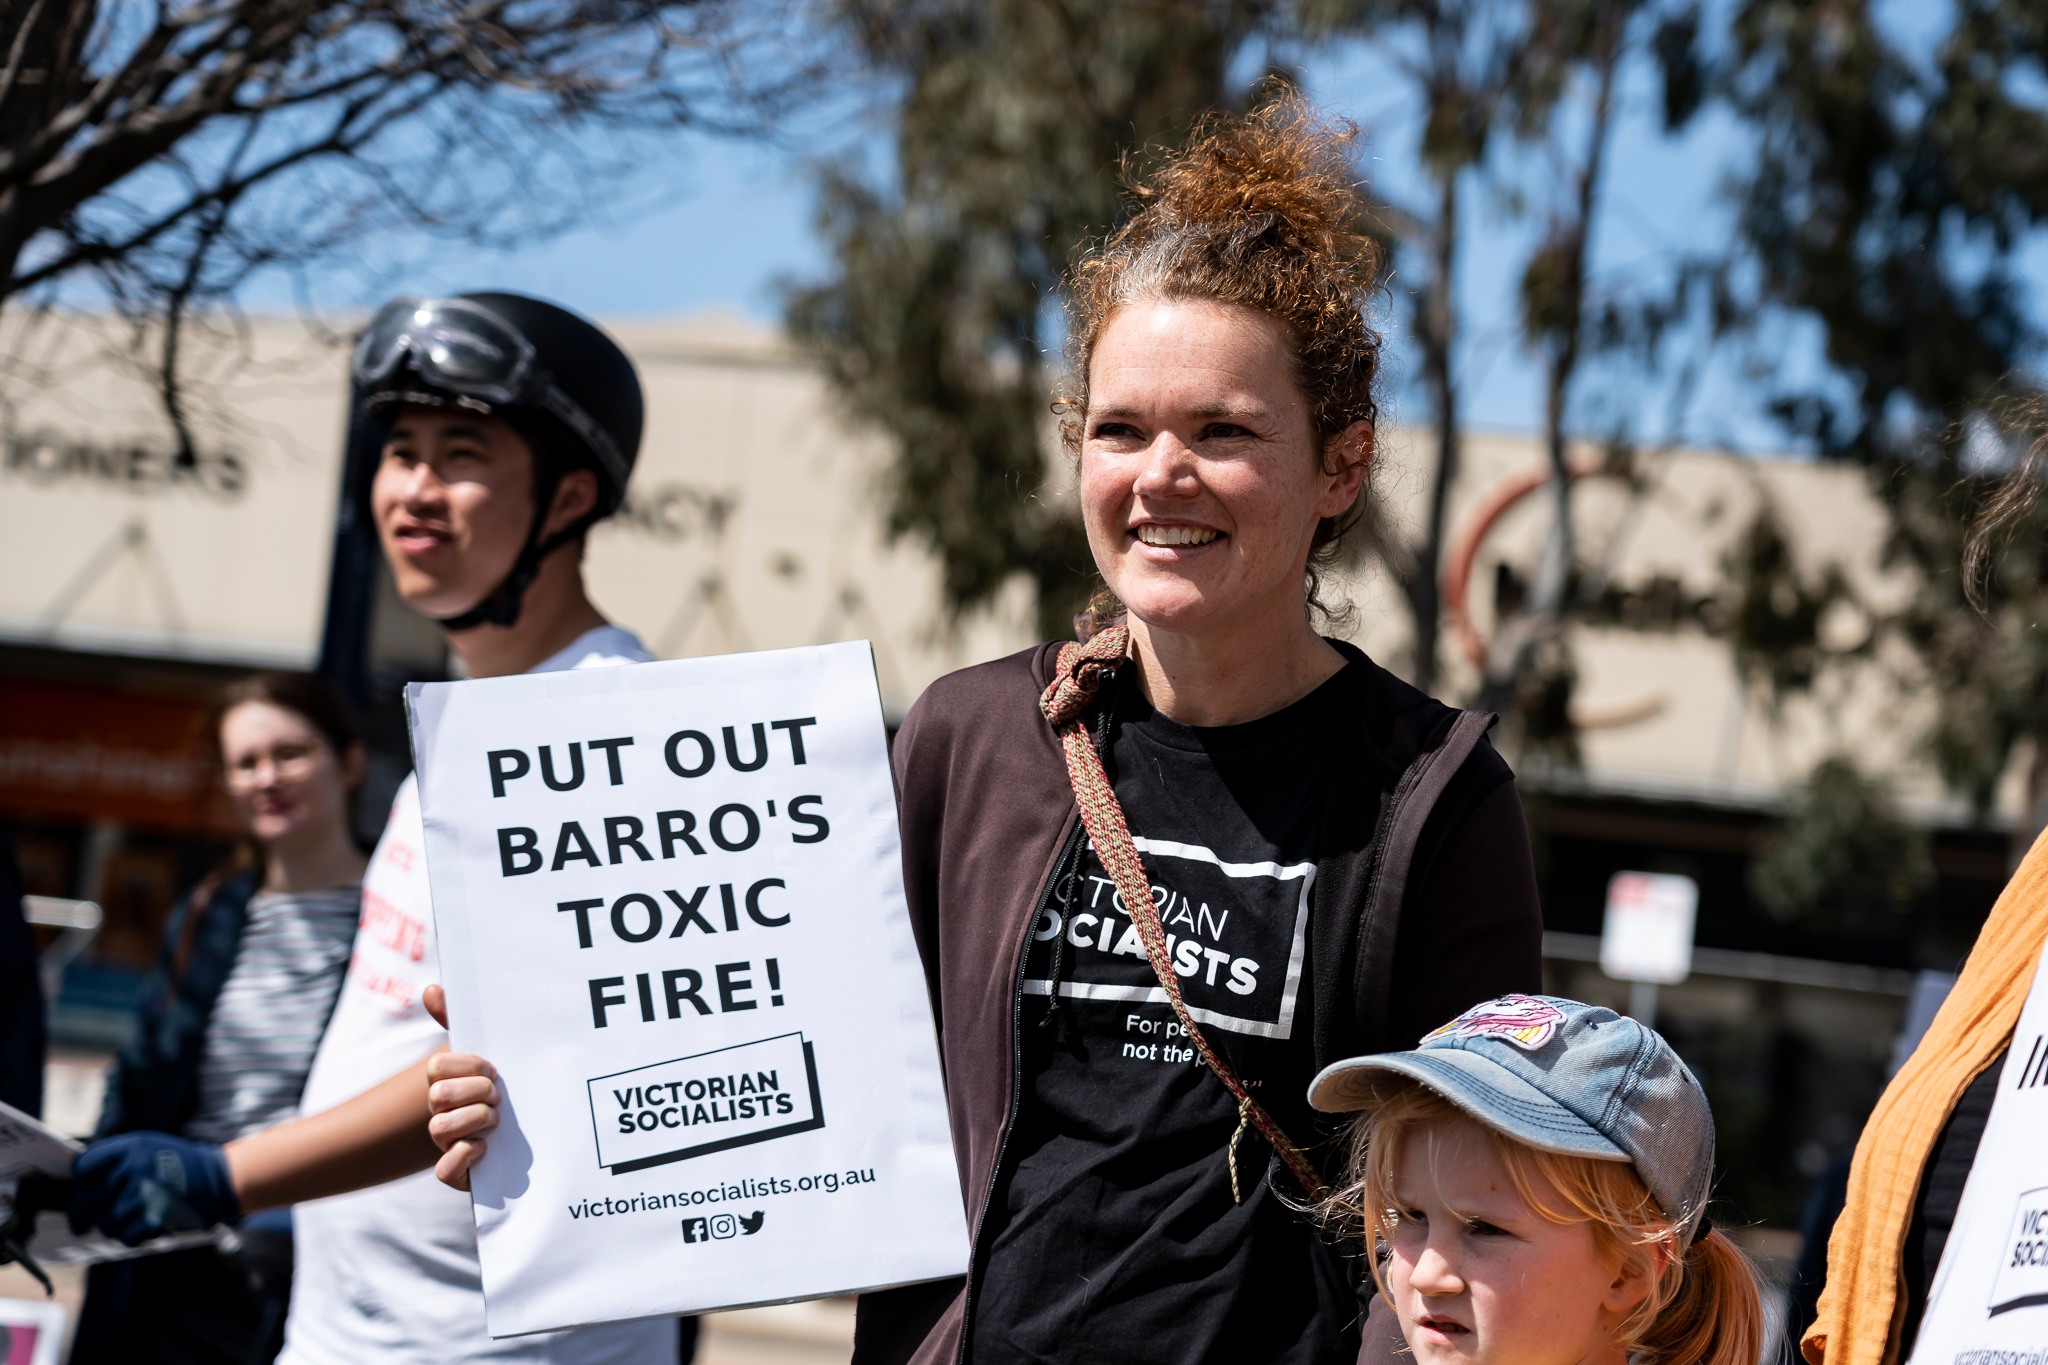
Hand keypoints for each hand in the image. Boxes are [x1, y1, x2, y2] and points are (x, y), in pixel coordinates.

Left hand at [68, 1132, 238, 1245]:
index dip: (79, 1181)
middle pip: (85, 1200)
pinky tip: (144, 1228)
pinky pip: (126, 1237)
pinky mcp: (157, 1216)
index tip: (82, 1190)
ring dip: (112, 1228)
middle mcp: (135, 1166)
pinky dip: (132, 1237)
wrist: (221, 1179)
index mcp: (131, 1146)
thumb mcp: (150, 1146)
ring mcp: (146, 1192)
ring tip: (128, 1221)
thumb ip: (116, 1159)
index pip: (83, 1167)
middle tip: (80, 1226)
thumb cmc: (182, 1165)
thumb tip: (78, 1182)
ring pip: (106, 1223)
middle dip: (80, 1217)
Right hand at [423, 983, 499, 1191]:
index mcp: (446, 1082)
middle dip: (478, 1092)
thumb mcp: (485, 1054)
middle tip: (499, 1096)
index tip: (494, 1068)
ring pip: (441, 1128)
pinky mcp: (458, 1173)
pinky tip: (485, 1147)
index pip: (438, 1066)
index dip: (469, 1065)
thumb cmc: (499, 1086)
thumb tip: (431, 989)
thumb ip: (457, 1020)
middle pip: (439, 1096)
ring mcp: (446, 1142)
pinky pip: (445, 1170)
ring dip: (477, 1120)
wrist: (523, 1131)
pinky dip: (465, 1155)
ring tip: (497, 1121)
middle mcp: (440, 1112)